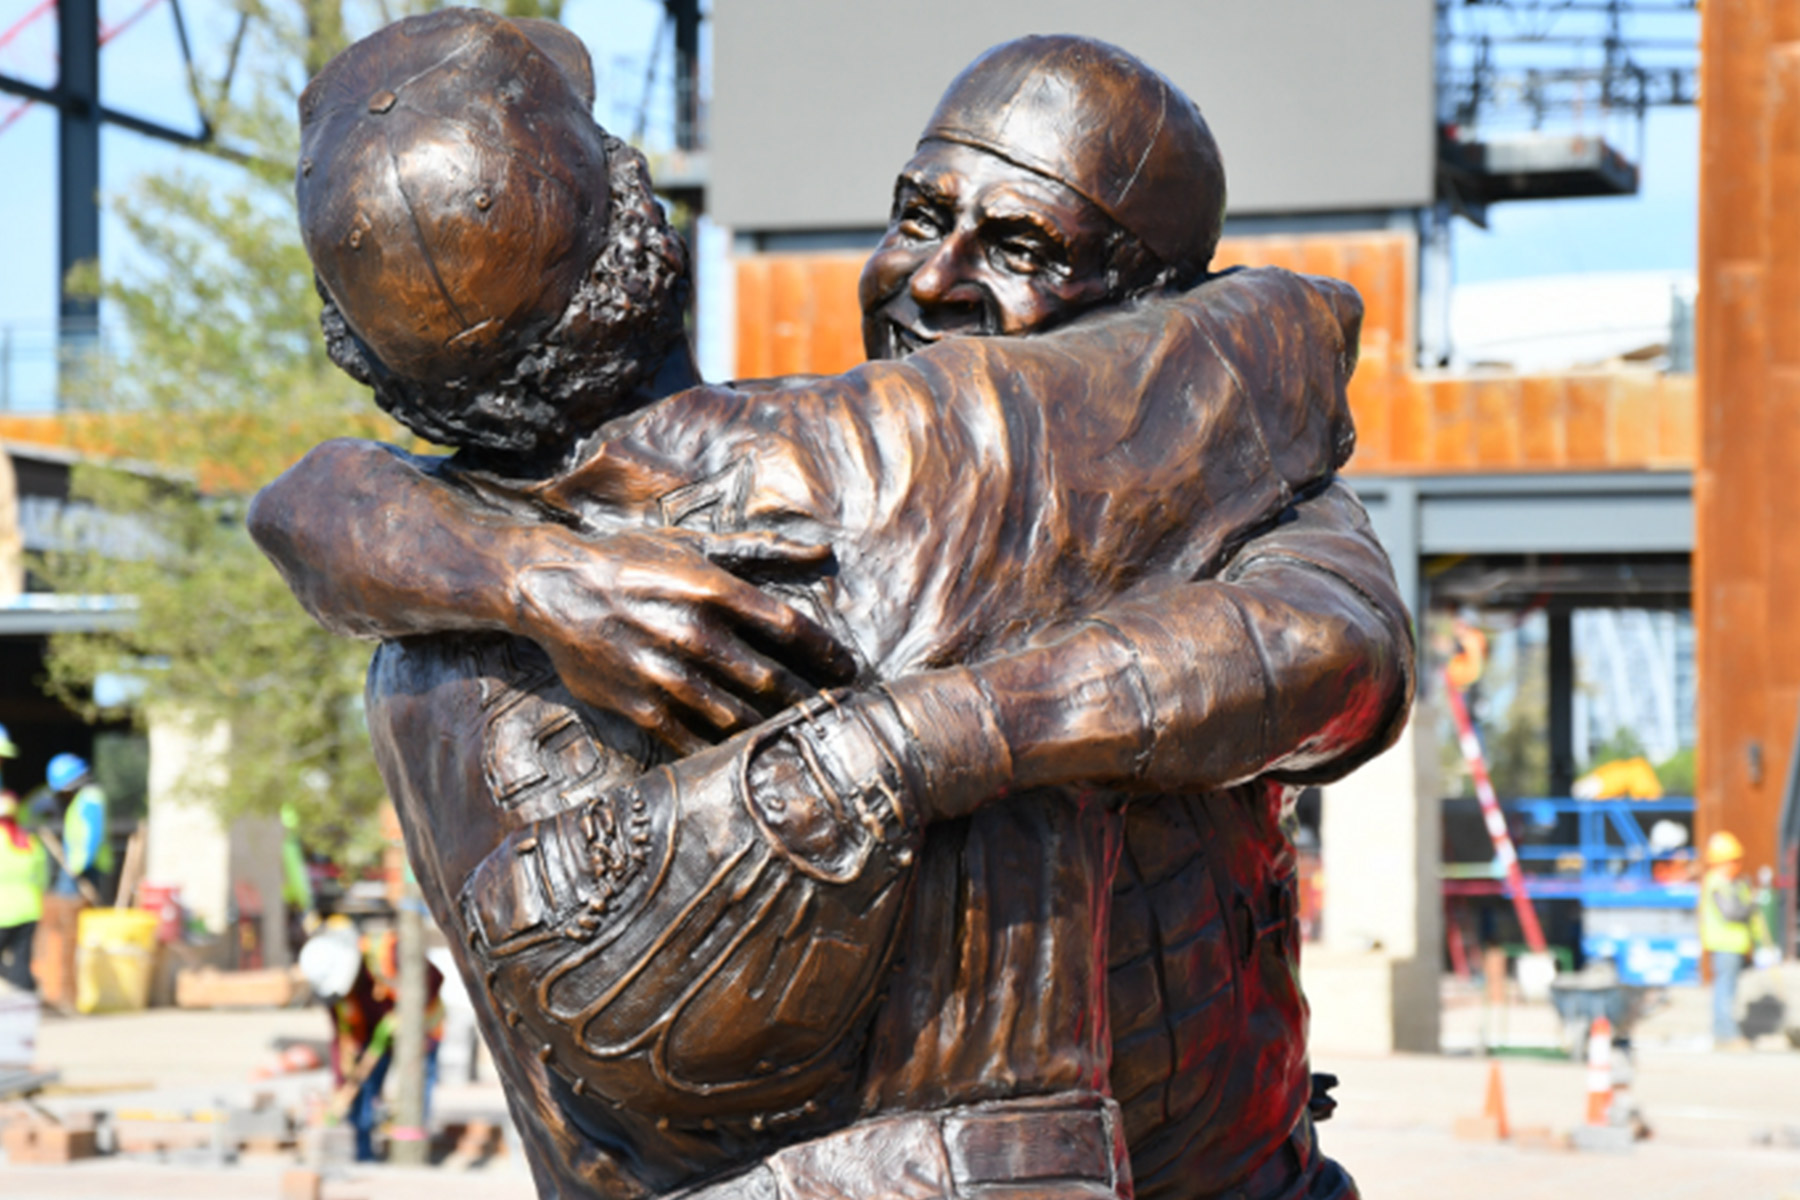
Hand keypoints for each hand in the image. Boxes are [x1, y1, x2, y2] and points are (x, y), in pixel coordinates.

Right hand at [511, 525, 856, 752]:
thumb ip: (763, 549)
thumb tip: (824, 552)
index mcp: (715, 590)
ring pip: (740, 718)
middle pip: (774, 681)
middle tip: (837, 712)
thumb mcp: (696, 544)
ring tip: (802, 737)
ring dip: (775, 730)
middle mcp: (695, 634)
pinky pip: (695, 742)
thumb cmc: (633, 561)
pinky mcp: (640, 707)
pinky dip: (726, 752)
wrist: (555, 586)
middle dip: (811, 699)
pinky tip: (748, 754)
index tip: (850, 670)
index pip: (791, 628)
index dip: (829, 653)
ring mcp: (666, 675)